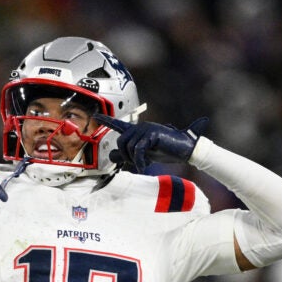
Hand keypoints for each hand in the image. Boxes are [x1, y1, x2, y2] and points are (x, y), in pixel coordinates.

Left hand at [94, 114, 208, 172]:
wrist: (185, 150)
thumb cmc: (165, 152)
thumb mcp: (143, 154)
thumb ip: (127, 154)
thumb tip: (111, 155)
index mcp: (137, 131)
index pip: (119, 125)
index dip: (106, 121)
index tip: (96, 116)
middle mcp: (140, 127)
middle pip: (120, 141)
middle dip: (124, 155)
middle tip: (136, 163)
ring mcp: (146, 129)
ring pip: (128, 147)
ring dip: (133, 160)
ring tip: (143, 164)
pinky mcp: (152, 134)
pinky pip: (138, 150)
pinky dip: (139, 161)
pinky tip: (144, 166)